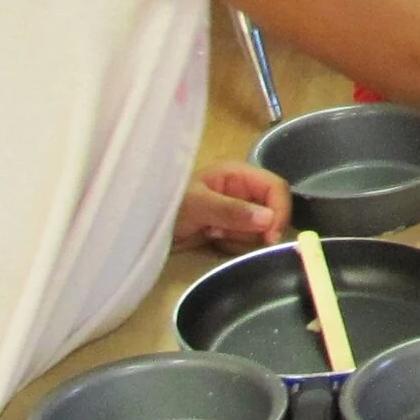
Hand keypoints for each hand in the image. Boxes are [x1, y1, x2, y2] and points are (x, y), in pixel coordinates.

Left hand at [174, 162, 289, 251]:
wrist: (140, 230)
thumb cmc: (167, 207)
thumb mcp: (198, 205)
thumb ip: (233, 211)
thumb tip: (269, 220)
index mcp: (238, 174)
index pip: (276, 188)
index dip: (280, 211)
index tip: (270, 237)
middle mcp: (243, 190)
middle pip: (273, 211)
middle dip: (255, 228)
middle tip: (228, 234)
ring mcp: (238, 211)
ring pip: (262, 229)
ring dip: (241, 237)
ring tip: (213, 233)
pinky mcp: (231, 229)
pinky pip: (248, 241)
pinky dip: (234, 245)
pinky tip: (213, 239)